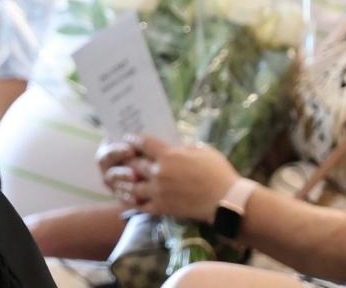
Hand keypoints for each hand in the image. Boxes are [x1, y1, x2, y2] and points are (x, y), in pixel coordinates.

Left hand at [111, 135, 240, 221]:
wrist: (226, 200)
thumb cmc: (219, 172)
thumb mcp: (203, 151)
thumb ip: (184, 148)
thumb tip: (175, 147)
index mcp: (168, 155)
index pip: (143, 143)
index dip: (133, 140)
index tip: (129, 138)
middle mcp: (159, 172)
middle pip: (133, 164)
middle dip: (126, 160)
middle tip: (121, 158)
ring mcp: (158, 191)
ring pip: (132, 185)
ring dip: (124, 181)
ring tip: (119, 179)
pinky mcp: (161, 207)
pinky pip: (140, 205)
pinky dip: (132, 201)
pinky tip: (128, 198)